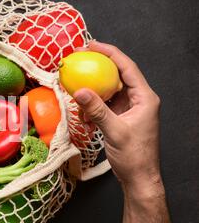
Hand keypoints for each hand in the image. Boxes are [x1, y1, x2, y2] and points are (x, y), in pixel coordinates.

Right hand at [73, 41, 162, 199]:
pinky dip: (92, 107)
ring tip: (77, 90)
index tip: (92, 45)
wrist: (138, 177)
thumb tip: (80, 91)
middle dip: (98, 68)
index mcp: (144, 98)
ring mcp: (128, 108)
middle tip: (79, 60)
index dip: (110, 53)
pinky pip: (103, 105)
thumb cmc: (134, 156)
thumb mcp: (114, 131)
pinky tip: (83, 115)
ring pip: (108, 90)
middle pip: (117, 75)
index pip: (127, 67)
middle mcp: (138, 99)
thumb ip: (97, 110)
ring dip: (92, 91)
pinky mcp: (120, 117)